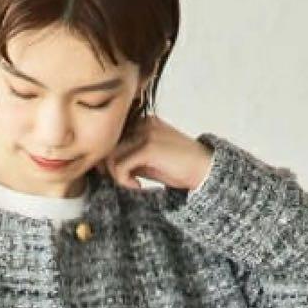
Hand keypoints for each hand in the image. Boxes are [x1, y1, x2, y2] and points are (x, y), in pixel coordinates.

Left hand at [95, 115, 212, 191]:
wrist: (204, 170)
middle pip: (108, 145)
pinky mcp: (148, 147)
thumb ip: (128, 158)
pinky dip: (124, 181)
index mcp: (142, 122)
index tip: (121, 177)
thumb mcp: (147, 161)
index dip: (108, 160)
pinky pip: (120, 166)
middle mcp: (142, 122)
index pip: (111, 138)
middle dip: (109, 168)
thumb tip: (103, 166)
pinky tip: (139, 186)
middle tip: (124, 182)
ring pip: (111, 156)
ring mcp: (145, 133)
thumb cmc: (178, 168)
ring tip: (134, 184)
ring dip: (117, 176)